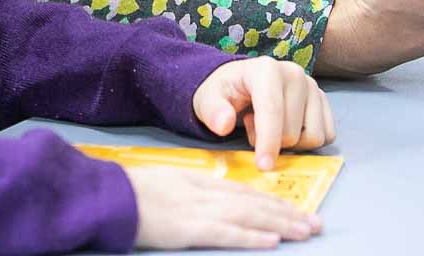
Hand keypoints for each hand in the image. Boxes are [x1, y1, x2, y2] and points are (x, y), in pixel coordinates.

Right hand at [128, 166, 320, 248]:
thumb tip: (214, 200)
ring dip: (281, 224)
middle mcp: (204, 192)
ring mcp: (198, 210)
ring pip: (249, 216)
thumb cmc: (129, 193)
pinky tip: (271, 241)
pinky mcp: (188, 228)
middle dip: (287, 213)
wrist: (107, 195)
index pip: (243, 192)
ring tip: (306, 231)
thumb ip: (191, 191)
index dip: (272, 201)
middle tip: (316, 223)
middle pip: (253, 203)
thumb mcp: (166, 184)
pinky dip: (250, 237)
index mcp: (198, 181)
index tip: (294, 209)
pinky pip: (226, 234)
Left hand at [191, 57, 334, 169]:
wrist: (240, 83)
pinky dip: (306, 141)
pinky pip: (326, 135)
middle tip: (251, 127)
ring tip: (269, 126)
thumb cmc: (224, 92)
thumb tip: (224, 124)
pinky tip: (287, 127)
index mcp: (266, 69)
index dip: (268, 141)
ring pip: (313, 136)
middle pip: (292, 131)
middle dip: (271, 142)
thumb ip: (213, 112)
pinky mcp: (322, 100)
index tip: (262, 165)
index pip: (272, 110)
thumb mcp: (208, 100)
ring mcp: (312, 86)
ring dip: (291, 143)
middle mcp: (294, 74)